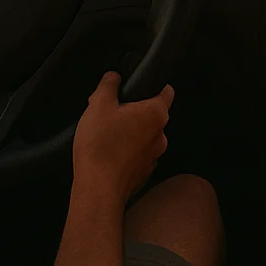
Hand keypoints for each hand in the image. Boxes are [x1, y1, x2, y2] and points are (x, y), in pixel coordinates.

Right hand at [72, 72, 172, 206]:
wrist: (98, 190)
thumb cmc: (101, 146)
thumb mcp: (98, 105)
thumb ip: (108, 85)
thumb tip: (114, 76)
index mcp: (156, 113)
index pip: (167, 91)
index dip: (154, 85)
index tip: (138, 87)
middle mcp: (161, 134)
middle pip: (153, 114)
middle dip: (135, 111)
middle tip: (112, 113)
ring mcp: (154, 156)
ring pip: (145, 136)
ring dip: (131, 133)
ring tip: (107, 136)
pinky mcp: (144, 172)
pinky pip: (138, 155)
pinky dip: (127, 152)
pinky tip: (109, 154)